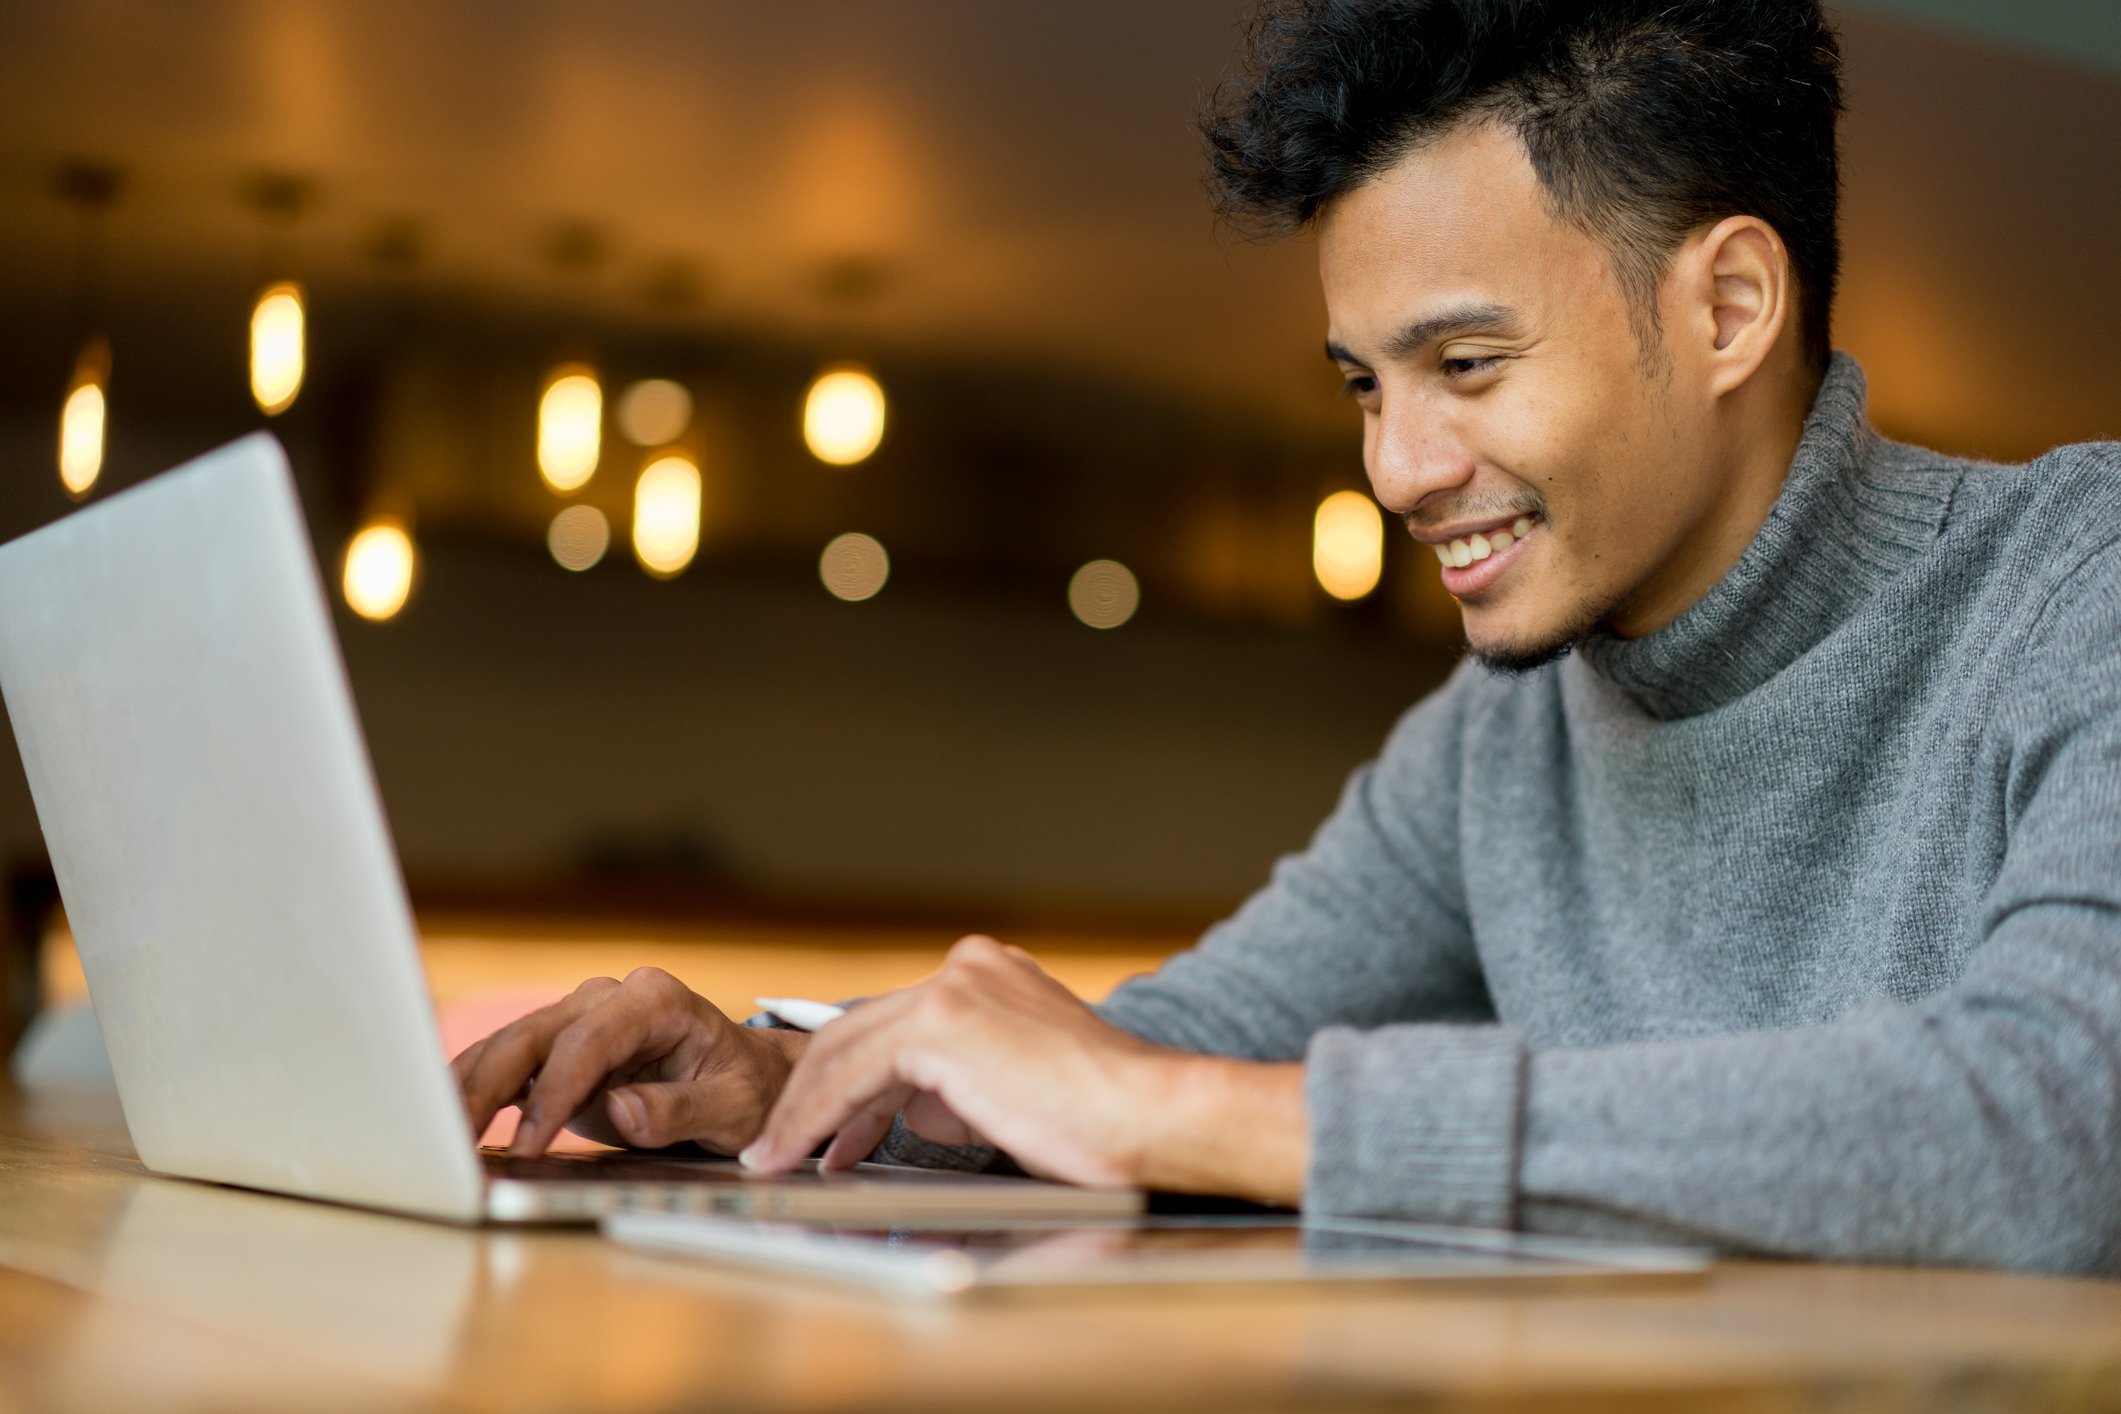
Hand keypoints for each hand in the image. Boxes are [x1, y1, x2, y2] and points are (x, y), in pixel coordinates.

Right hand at [451, 967, 804, 1157]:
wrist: (749, 1078)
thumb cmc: (746, 1090)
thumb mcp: (733, 1107)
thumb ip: (679, 1109)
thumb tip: (621, 1110)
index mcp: (655, 1000)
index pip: (588, 1042)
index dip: (554, 1093)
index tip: (530, 1143)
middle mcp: (608, 999)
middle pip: (533, 1036)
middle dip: (487, 1086)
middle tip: (451, 1140)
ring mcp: (579, 1020)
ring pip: (508, 1047)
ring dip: (466, 1088)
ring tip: (431, 1136)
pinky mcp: (560, 1050)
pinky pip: (509, 1066)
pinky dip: (474, 1092)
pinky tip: (444, 1123)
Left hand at [742, 935, 1262, 1191]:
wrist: (1149, 1117)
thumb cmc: (1099, 1121)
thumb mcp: (1012, 1090)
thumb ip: (957, 1084)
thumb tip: (910, 1106)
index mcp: (990, 975)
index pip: (892, 1024)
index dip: (848, 1082)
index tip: (826, 1131)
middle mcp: (969, 968)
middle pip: (859, 1030)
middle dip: (815, 1097)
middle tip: (784, 1147)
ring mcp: (954, 987)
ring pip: (845, 1049)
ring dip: (803, 1111)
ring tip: (778, 1158)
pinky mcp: (941, 1021)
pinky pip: (852, 1075)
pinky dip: (815, 1118)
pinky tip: (797, 1152)